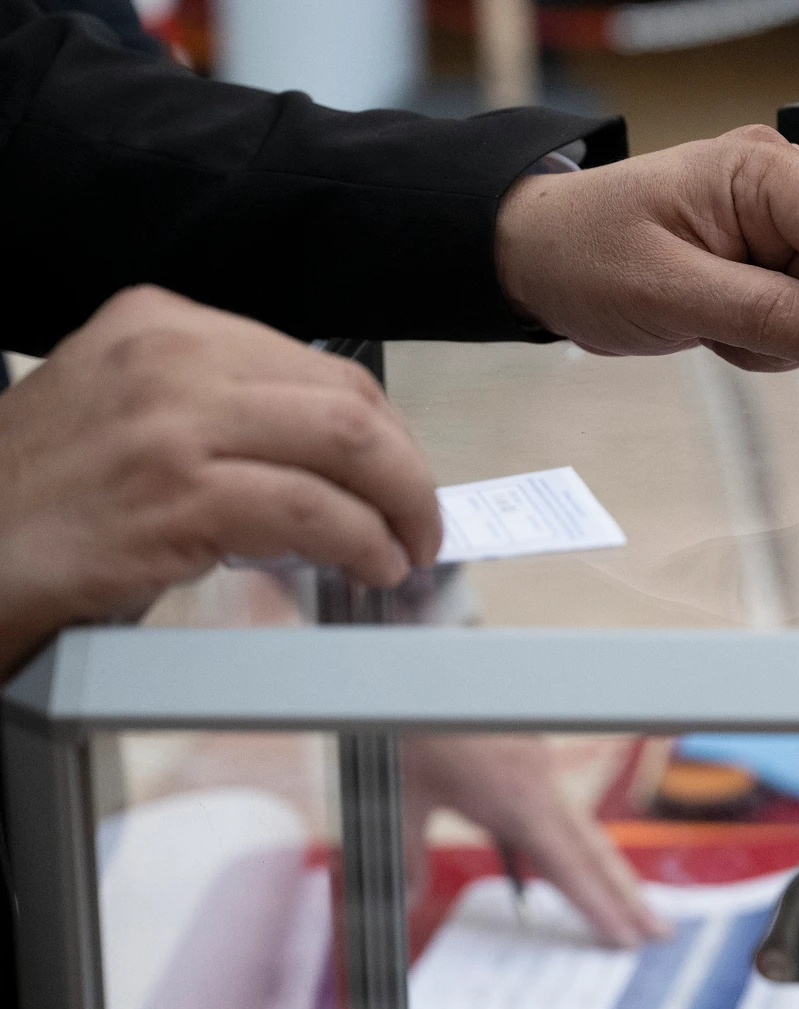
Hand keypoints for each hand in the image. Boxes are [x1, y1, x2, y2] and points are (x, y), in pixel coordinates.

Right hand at [0, 287, 440, 671]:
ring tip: (405, 549)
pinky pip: (313, 513)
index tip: (400, 474)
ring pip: (347, 447)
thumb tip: (333, 449)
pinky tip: (370, 564)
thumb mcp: (125, 403)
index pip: (319, 366)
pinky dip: (362, 542)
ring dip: (400, 508)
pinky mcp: (179, 494)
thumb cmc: (46, 491)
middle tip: (420, 519)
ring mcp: (175, 422)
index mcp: (163, 320)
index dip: (383, 430)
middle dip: (408, 469)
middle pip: (347, 400)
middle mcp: (172, 354)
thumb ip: (219, 401)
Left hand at [402, 735, 669, 947]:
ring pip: (586, 832)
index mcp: (518, 801)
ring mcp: (542, 770)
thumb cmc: (417, 724)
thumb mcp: (403, 794)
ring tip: (635, 906)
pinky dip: (585, 845)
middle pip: (595, 852)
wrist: (425, 667)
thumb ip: (409, 853)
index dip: (600, 907)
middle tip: (659, 932)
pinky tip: (584, 860)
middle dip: (627, 896)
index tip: (627, 939)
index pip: (569, 868)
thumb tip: (409, 898)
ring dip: (611, 872)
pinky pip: (568, 812)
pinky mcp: (533, 757)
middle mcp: (541, 787)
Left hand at [495, 126, 798, 372]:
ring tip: (710, 324)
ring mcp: (778, 232)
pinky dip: (764, 342)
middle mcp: (781, 193)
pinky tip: (715, 327)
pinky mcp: (770, 268)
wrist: (537, 261)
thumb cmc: (585, 253)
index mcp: (759, 171)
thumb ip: (765, 314)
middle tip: (733, 332)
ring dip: (776, 337)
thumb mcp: (669, 290)